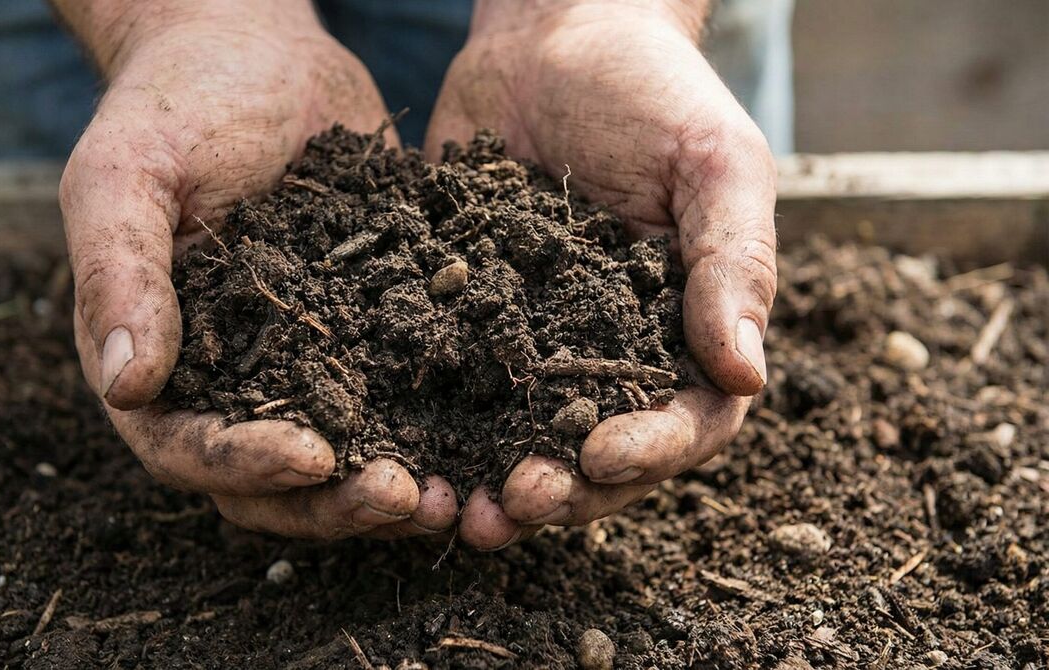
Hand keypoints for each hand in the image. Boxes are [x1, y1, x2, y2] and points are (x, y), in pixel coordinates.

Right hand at [58, 1, 456, 538]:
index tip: (313, 458)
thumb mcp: (126, 175)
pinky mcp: (371, 335)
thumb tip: (125, 388)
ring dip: (395, 488)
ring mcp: (307, 364)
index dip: (244, 464)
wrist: (258, 53)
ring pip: (346, 459)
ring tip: (458, 495)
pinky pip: (402, 399)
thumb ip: (118, 274)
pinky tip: (494, 434)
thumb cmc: (175, 105)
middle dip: (335, 501)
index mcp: (161, 360)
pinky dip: (440, 429)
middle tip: (406, 499)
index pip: (188, 446)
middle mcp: (233, 380)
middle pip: (274, 481)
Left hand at [426, 0, 775, 548]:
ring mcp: (534, 343)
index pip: (685, 420)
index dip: (649, 452)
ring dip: (488, 482)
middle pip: (596, 454)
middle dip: (560, 490)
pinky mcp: (465, 318)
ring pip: (518, 439)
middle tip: (512, 505)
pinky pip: (447, 385)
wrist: (552, 35)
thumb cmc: (653, 90)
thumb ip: (734, 263)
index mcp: (685, 331)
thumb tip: (749, 374)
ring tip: (451, 510)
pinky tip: (392, 451)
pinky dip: (425, 427)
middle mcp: (611, 353)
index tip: (600, 456)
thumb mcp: (714, 162)